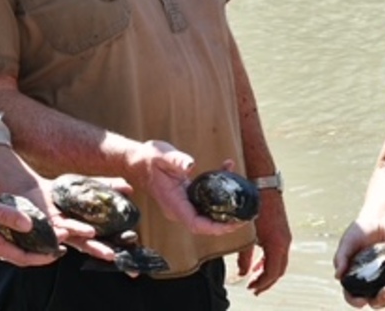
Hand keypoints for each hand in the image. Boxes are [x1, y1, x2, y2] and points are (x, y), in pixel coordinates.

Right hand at [0, 166, 63, 267]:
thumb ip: (4, 214)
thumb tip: (29, 225)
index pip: (19, 257)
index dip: (40, 257)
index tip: (59, 252)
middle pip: (17, 253)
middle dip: (39, 251)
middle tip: (61, 242)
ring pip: (10, 243)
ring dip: (29, 241)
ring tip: (49, 234)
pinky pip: (3, 232)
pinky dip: (17, 231)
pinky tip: (26, 221)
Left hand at [52, 176, 134, 262]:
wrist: (34, 190)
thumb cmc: (63, 192)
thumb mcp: (89, 185)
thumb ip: (108, 186)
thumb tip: (129, 188)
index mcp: (92, 227)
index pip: (111, 241)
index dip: (124, 252)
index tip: (135, 267)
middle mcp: (80, 234)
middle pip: (99, 248)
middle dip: (112, 255)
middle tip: (127, 263)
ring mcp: (67, 233)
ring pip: (84, 243)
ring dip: (97, 249)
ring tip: (109, 253)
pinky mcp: (53, 228)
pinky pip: (65, 231)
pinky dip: (76, 231)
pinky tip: (87, 232)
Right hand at [126, 141, 246, 236]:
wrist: (138, 161)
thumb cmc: (149, 158)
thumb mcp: (161, 155)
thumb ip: (176, 160)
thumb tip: (190, 165)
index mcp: (173, 203)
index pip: (196, 224)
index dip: (215, 228)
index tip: (232, 225)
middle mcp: (179, 208)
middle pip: (204, 224)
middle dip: (225, 224)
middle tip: (246, 216)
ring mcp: (183, 204)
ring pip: (206, 214)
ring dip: (225, 210)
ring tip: (243, 204)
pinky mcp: (187, 197)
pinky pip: (205, 201)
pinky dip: (218, 192)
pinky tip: (227, 168)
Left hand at [235, 187, 290, 293]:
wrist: (263, 183)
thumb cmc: (255, 206)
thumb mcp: (247, 233)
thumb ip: (244, 255)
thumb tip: (242, 272)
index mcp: (278, 244)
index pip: (272, 272)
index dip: (262, 284)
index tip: (252, 288)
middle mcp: (285, 242)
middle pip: (278, 270)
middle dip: (266, 281)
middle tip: (253, 288)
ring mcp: (285, 236)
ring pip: (279, 261)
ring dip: (268, 271)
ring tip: (255, 277)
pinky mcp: (282, 231)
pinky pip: (278, 252)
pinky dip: (269, 260)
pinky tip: (259, 261)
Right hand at [333, 221, 384, 307]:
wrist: (384, 220)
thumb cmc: (363, 231)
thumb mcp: (348, 241)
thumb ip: (341, 257)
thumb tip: (338, 276)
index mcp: (354, 278)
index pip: (352, 296)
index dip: (355, 301)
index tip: (362, 300)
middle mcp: (371, 283)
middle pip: (376, 301)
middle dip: (382, 300)